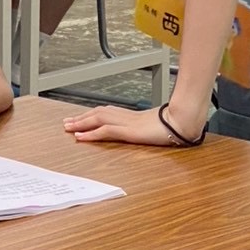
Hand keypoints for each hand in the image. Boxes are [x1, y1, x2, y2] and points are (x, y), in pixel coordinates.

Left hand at [63, 100, 205, 145]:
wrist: (183, 121)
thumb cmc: (173, 125)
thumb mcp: (154, 127)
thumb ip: (145, 128)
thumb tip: (144, 131)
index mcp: (131, 116)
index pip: (105, 112)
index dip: (90, 115)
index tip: (78, 119)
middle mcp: (125, 116)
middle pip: (97, 113)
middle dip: (80, 118)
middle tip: (65, 122)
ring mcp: (127, 123)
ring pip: (98, 120)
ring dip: (81, 123)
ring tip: (68, 128)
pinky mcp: (129, 131)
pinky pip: (106, 131)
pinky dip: (91, 133)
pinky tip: (81, 137)